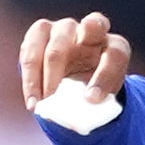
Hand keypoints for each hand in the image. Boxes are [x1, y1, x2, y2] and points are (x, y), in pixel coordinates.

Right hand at [19, 12, 135, 113]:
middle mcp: (91, 29)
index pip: (115, 55)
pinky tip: (32, 102)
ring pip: (53, 48)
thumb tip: (75, 116)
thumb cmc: (91, 87)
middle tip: (54, 100)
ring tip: (39, 106)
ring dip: (43, 79)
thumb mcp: (101, 95)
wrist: (75, 75)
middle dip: (68, 71)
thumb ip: (94, 101)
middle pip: (75, 45)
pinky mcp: (40, 31)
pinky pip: (31, 53)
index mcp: (114, 46)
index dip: (104, 76)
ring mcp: (64, 28)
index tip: (92, 99)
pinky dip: (30, 80)